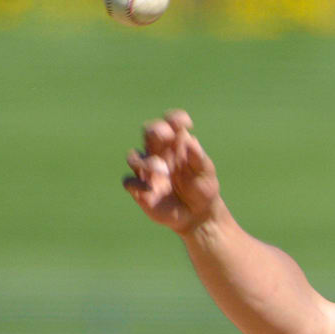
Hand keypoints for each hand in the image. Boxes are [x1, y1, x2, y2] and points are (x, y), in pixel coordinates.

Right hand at [122, 109, 221, 235]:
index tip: (186, 123)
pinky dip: (136, 184)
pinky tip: (151, 190)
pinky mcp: (140, 190)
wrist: (198, 215)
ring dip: (146, 160)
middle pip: (148, 132)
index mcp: (176, 145)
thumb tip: (189, 140)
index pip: (170, 123)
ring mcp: (147, 171)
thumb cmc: (202, 189)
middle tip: (167, 135)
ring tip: (163, 169)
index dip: (174, 118)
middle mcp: (159, 154)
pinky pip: (129, 181)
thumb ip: (198, 157)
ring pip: (133, 156)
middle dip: (156, 130)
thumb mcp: (205, 173)